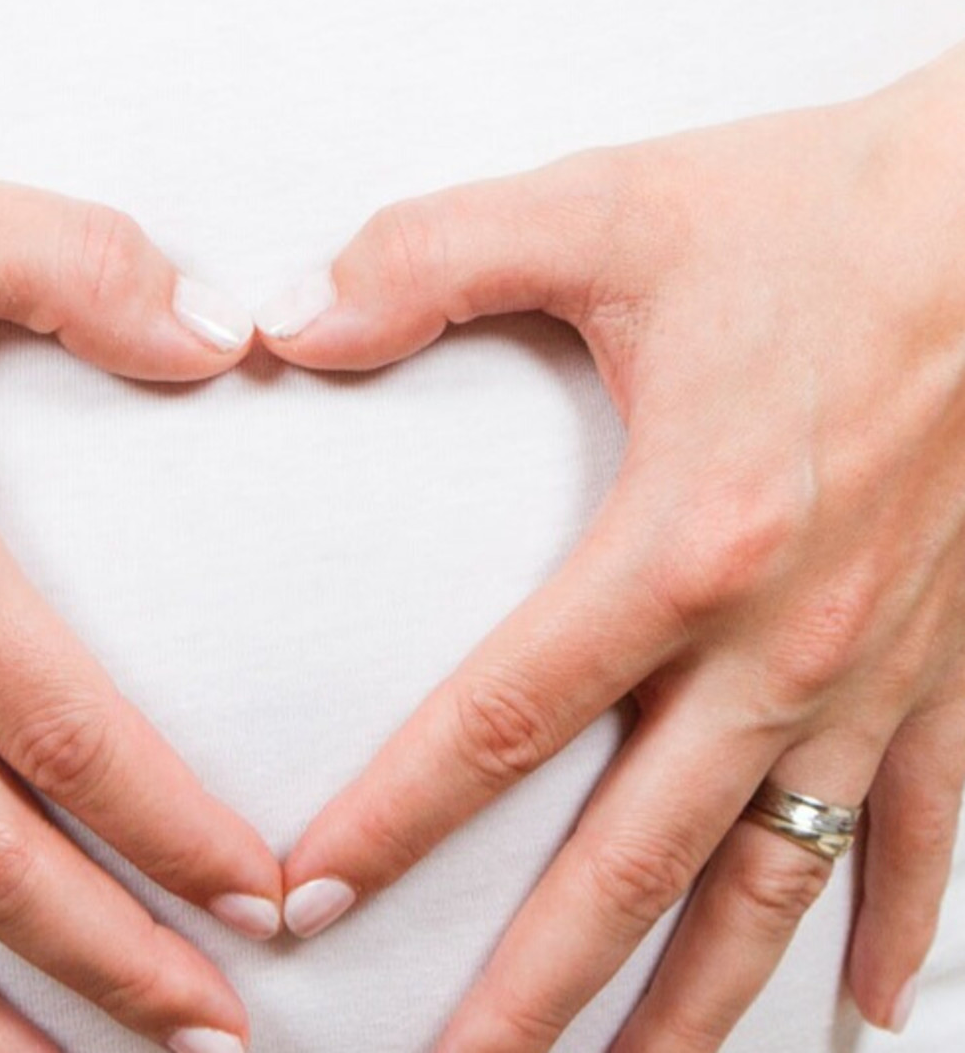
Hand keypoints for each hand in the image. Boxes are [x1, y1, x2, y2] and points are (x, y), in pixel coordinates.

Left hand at [257, 44, 964, 1048]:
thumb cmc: (814, 210)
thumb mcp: (603, 209)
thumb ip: (428, 261)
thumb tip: (286, 325)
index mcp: (684, 540)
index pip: (504, 719)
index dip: (395, 824)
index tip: (307, 908)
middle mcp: (786, 636)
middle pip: (635, 858)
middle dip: (536, 988)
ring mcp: (886, 665)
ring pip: (777, 880)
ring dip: (697, 1003)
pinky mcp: (962, 655)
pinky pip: (935, 831)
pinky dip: (899, 926)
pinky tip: (869, 1006)